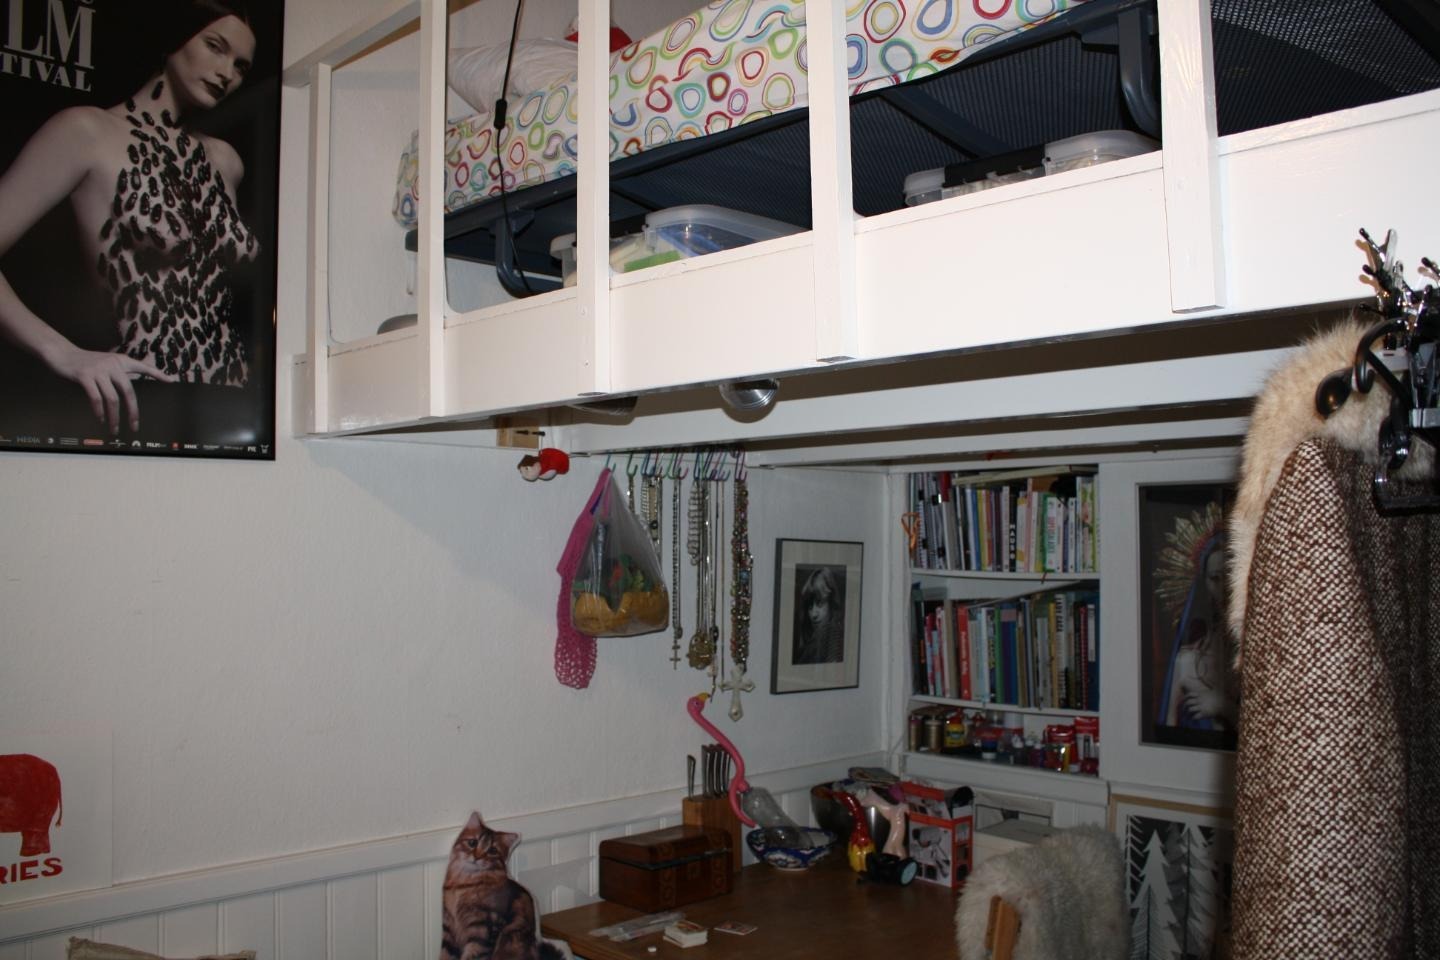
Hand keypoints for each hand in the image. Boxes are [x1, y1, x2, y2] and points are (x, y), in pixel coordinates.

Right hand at [49, 347, 175, 433]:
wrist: (62, 353)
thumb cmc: (86, 362)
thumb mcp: (107, 362)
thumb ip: (120, 371)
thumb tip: (133, 381)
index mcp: (120, 361)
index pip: (143, 367)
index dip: (157, 373)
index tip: (170, 381)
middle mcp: (112, 364)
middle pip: (128, 392)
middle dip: (132, 412)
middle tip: (134, 426)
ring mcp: (99, 370)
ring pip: (112, 399)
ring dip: (114, 417)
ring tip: (114, 428)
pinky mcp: (85, 376)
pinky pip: (96, 398)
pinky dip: (99, 411)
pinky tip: (101, 418)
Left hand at [1182, 686, 1229, 724]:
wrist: (1225, 706)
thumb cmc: (1219, 698)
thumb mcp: (1213, 689)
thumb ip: (1208, 683)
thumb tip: (1204, 677)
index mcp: (1201, 695)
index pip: (1189, 695)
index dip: (1185, 698)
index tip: (1185, 701)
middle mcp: (1200, 701)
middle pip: (1188, 703)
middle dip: (1184, 707)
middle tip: (1184, 710)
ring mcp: (1202, 707)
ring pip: (1190, 710)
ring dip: (1187, 713)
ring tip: (1186, 717)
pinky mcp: (1204, 714)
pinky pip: (1195, 717)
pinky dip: (1193, 718)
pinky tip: (1193, 719)